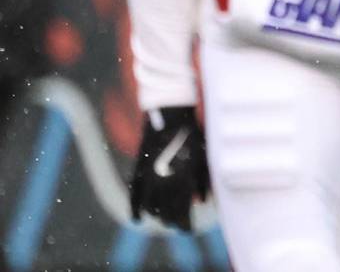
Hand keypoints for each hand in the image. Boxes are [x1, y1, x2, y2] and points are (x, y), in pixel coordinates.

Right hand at [129, 106, 209, 231]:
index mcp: (183, 180)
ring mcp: (149, 176)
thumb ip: (202, 182)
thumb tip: (201, 202)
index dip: (184, 224)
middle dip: (172, 220)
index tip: (188, 229)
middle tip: (178, 223)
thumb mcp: (203, 157)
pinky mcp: (138, 169)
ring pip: (151, 207)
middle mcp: (164, 182)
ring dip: (158, 215)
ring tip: (164, 218)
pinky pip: (134, 194)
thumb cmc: (192, 133)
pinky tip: (137, 219)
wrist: (170, 113)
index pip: (181, 213)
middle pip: (166, 213)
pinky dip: (135, 208)